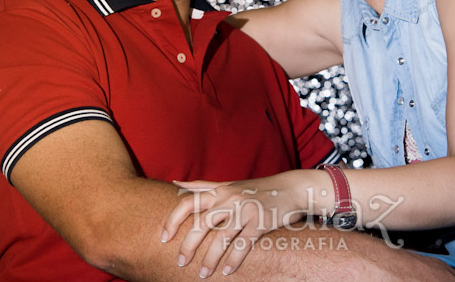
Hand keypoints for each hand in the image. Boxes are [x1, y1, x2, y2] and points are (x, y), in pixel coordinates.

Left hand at [162, 173, 312, 277]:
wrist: (290, 188)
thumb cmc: (255, 189)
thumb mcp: (228, 184)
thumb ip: (202, 186)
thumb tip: (174, 182)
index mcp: (219, 190)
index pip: (188, 203)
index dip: (172, 221)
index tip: (163, 238)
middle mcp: (229, 198)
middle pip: (201, 224)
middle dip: (188, 246)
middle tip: (181, 262)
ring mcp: (245, 210)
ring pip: (221, 238)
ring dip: (210, 259)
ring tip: (203, 274)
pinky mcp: (260, 222)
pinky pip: (243, 245)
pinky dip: (234, 260)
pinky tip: (227, 271)